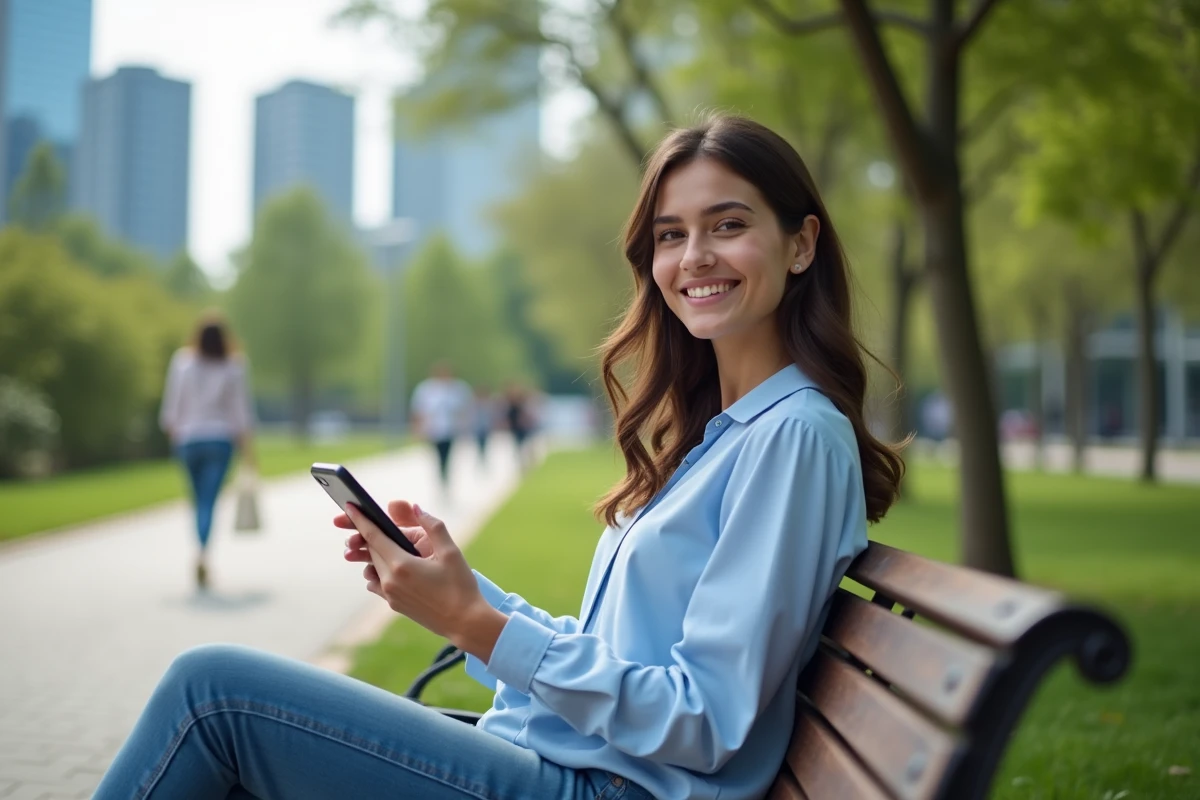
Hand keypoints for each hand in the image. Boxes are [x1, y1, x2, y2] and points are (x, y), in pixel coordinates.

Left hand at [333, 500, 506, 661]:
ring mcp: (390, 595)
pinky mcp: (393, 604)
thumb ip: (433, 526)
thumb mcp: (451, 552)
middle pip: (372, 550)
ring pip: (374, 566)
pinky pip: (378, 582)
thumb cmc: (460, 586)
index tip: (348, 507)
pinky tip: (396, 568)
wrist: (464, 622)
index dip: (359, 520)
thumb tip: (416, 508)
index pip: (373, 536)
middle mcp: (390, 580)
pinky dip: (381, 571)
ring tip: (389, 545)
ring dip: (377, 554)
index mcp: (402, 564)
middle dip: (369, 534)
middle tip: (369, 520)